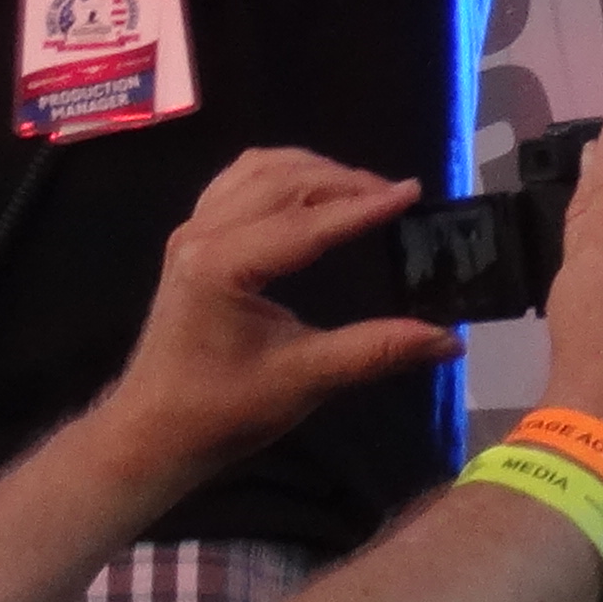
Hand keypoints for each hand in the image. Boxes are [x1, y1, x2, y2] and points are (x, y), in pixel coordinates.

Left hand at [104, 151, 455, 475]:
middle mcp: (203, 234)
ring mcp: (192, 231)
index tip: (414, 192)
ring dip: (315, 171)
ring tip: (362, 191)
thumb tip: (449, 340)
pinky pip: (239, 181)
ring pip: (261, 170)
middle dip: (345, 182)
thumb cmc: (221, 410)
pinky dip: (282, 175)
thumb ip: (376, 350)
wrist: (153, 431)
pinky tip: (311, 192)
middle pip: (285, 181)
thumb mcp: (303, 381)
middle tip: (398, 197)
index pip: (306, 222)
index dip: (363, 206)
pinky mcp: (193, 237)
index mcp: (223, 266)